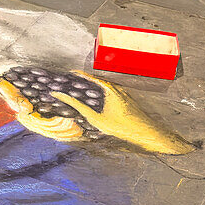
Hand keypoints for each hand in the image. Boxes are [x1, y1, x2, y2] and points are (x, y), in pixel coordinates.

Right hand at [51, 72, 193, 154]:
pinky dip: (102, 93)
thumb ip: (77, 106)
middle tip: (74, 81)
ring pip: (106, 87)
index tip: (70, 72)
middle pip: (98, 81)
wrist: (145, 132)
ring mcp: (123, 93)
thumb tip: (59, 95)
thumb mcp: (95, 118)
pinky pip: (112, 93)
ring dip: (95, 87)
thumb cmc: (120, 126)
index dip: (79, 74)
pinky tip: (100, 102)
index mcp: (109, 88)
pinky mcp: (127, 100)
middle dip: (86, 80)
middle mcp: (116, 88)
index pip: (90, 77)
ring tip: (84, 91)